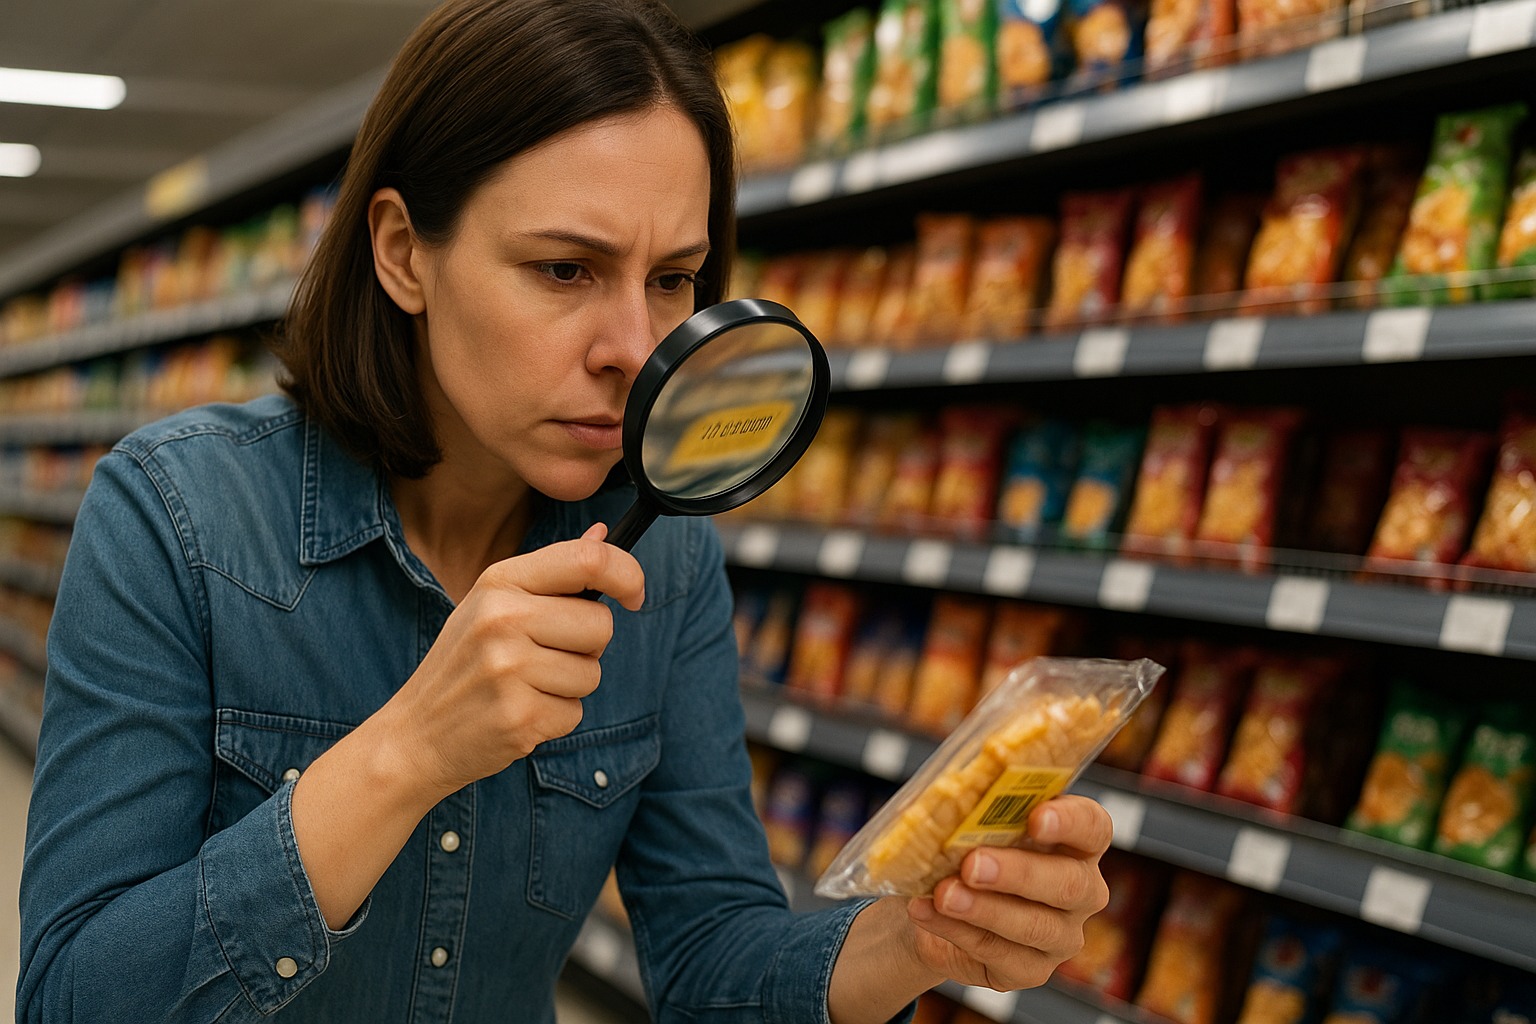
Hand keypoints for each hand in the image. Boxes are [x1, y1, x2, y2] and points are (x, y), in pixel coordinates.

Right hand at [378, 523, 645, 798]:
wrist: (415, 735)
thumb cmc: (464, 665)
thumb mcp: (493, 604)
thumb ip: (551, 573)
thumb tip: (602, 535)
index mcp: (499, 581)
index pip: (588, 559)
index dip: (627, 574)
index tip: (634, 595)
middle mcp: (502, 618)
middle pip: (600, 625)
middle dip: (587, 647)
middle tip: (544, 657)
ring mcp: (508, 668)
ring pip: (591, 673)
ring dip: (569, 687)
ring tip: (524, 687)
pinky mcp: (518, 716)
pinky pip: (575, 713)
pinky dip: (555, 719)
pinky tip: (519, 714)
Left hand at [904, 795, 1112, 991]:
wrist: (935, 905)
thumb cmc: (965, 851)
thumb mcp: (971, 826)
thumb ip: (974, 814)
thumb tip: (950, 799)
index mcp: (1076, 843)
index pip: (1093, 827)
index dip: (1070, 821)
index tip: (1036, 817)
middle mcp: (1081, 890)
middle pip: (1069, 883)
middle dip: (1018, 872)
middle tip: (973, 865)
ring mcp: (1062, 935)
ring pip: (1035, 926)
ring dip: (984, 909)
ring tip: (943, 894)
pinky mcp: (1032, 970)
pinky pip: (1000, 954)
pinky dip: (958, 932)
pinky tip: (927, 913)